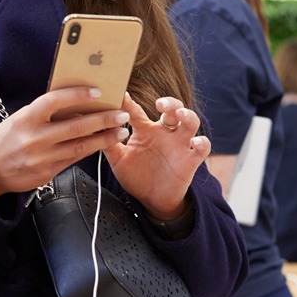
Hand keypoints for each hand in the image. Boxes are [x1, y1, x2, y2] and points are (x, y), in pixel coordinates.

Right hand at [0, 87, 129, 197]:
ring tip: (120, 130)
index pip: (54, 101)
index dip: (77, 95)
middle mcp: (34, 138)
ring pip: (80, 146)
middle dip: (103, 119)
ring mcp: (41, 158)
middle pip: (75, 126)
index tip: (97, 92)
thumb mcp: (20, 118)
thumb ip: (44, 112)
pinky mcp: (47, 173)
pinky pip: (74, 159)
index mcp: (25, 119)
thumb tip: (76, 100)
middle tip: (121, 114)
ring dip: (104, 138)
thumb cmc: (7, 139)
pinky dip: (91, 150)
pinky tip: (103, 143)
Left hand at [103, 95, 210, 220]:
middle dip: (169, 102)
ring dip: (187, 115)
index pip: (137, 111)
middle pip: (172, 108)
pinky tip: (194, 142)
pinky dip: (201, 142)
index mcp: (145, 130)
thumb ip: (109, 144)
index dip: (128, 102)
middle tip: (160, 104)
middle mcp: (164, 133)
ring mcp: (179, 144)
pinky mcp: (190, 160)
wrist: (153, 201)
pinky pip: (203, 147)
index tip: (121, 95)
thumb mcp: (119, 161)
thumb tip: (94, 126)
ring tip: (180, 114)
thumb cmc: (137, 177)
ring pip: (190, 121)